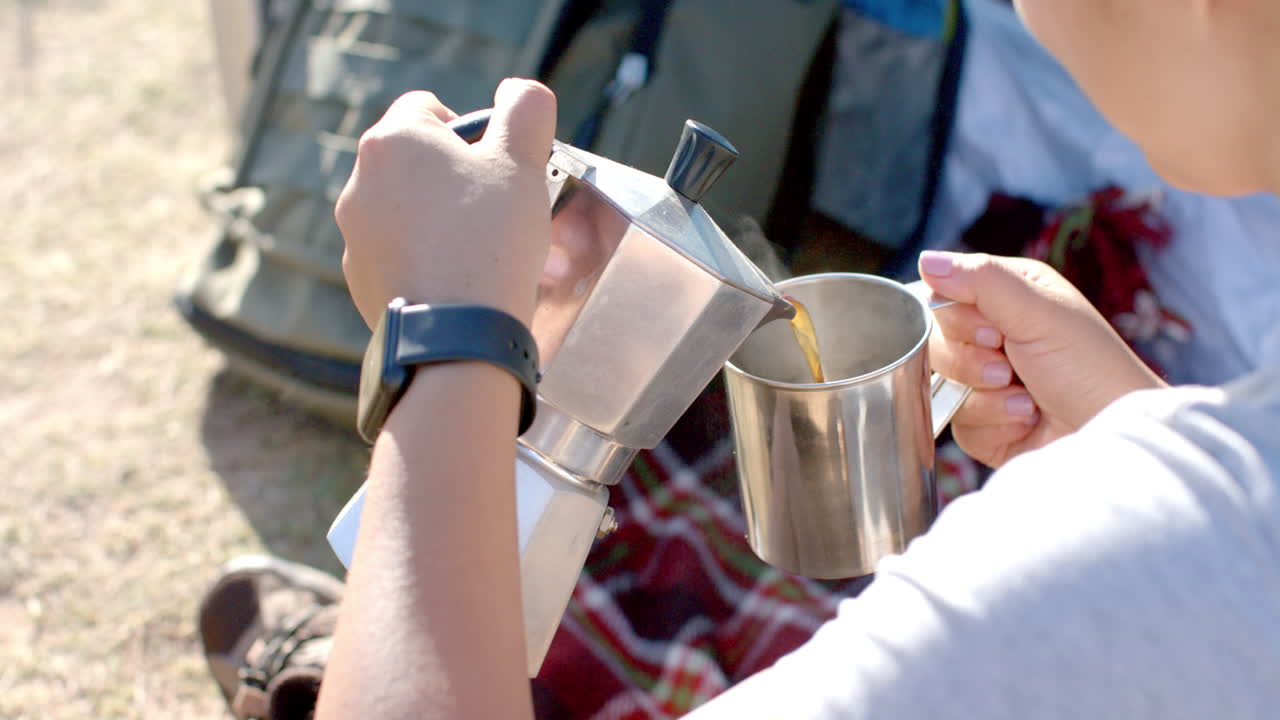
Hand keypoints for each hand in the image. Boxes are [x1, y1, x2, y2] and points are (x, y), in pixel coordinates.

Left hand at [336, 79, 556, 327]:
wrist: (458, 334)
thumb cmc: (491, 239)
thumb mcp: (524, 160)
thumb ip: (525, 110)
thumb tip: (519, 93)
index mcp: (393, 140)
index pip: (429, 108)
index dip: (470, 130)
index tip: (498, 166)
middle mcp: (359, 182)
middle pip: (414, 160)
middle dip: (452, 177)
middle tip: (495, 208)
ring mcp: (353, 235)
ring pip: (403, 209)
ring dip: (436, 218)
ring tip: (478, 250)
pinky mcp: (360, 280)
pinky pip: (396, 254)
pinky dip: (423, 259)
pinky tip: (456, 281)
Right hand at [920, 251, 1165, 467]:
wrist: (1113, 432)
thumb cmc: (1091, 367)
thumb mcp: (1039, 313)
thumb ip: (981, 281)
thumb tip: (926, 260)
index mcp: (1008, 297)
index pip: (944, 294)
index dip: (957, 317)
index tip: (993, 330)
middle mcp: (996, 335)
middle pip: (938, 342)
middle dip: (972, 360)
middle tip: (1009, 366)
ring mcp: (988, 382)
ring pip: (944, 384)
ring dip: (986, 395)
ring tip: (1026, 398)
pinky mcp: (987, 424)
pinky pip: (959, 423)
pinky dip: (992, 424)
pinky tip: (1026, 420)